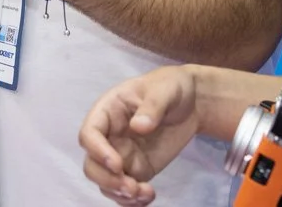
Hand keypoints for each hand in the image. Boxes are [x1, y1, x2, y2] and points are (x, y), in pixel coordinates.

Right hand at [79, 67, 200, 204]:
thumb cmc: (171, 87)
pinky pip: (125, 190)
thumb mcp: (164, 90)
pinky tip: (148, 198)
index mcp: (108, 112)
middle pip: (92, 164)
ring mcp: (121, 155)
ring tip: (144, 195)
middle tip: (132, 187)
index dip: (97, 151)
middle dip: (107, 180)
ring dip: (119, 194)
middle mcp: (109, 136)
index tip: (118, 165)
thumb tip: (138, 127)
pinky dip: (132, 200)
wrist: (192, 102)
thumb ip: (152, 107)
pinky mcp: (137, 169)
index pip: (89, 134)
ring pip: (106, 182)